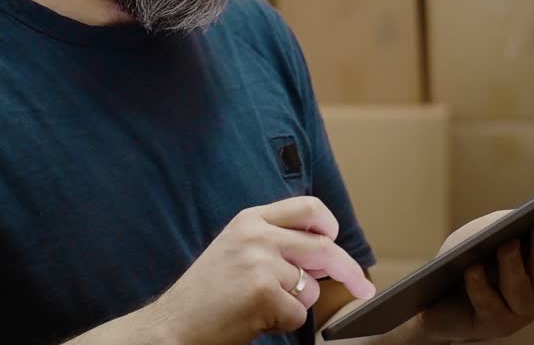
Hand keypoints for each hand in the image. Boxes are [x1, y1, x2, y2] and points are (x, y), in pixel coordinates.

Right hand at [149, 196, 375, 343]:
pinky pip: (297, 315)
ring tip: (257, 306)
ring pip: (310, 288)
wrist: (172, 325)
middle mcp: (258, 235)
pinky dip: (282, 324)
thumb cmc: (204, 295)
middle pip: (324, 246)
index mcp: (250, 219)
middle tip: (362, 288)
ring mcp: (261, 262)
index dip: (329, 224)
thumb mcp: (235, 250)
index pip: (307, 207)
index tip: (337, 237)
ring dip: (293, 305)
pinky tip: (254, 319)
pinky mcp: (264, 292)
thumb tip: (323, 252)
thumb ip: (273, 242)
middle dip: (348, 271)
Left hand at [413, 210, 533, 342]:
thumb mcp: (483, 234)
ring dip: (514, 266)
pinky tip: (472, 270)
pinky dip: (480, 286)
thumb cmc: (466, 259)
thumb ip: (503, 226)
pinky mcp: (494, 326)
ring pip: (521, 290)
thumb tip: (515, 222)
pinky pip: (489, 305)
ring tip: (506, 245)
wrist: (438, 299)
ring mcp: (519, 311)